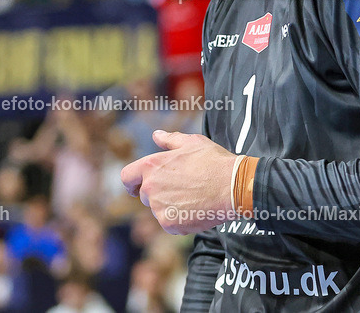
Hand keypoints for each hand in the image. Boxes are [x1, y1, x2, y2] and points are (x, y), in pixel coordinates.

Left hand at [121, 130, 236, 234]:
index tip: (136, 187)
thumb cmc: (213, 161)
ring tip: (193, 197)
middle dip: (158, 193)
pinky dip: (180, 220)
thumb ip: (170, 139)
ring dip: (170, 206)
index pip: (127, 177)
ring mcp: (159, 208)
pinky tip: (196, 209)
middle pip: (145, 195)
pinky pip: (170, 223)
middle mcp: (151, 187)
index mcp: (152, 166)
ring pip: (158, 209)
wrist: (232, 186)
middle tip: (182, 188)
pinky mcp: (169, 224)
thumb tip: (156, 135)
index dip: (131, 182)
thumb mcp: (192, 142)